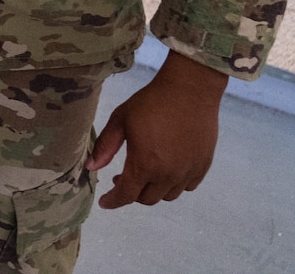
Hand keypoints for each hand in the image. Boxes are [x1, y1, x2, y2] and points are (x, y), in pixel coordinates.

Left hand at [88, 49, 226, 208]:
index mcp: (144, 164)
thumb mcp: (120, 120)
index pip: (126, 195)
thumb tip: (91, 167)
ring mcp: (188, 172)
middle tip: (122, 178)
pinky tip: (167, 169)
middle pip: (147, 199)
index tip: (105, 202)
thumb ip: (105, 146)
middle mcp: (168, 175)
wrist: (189, 91)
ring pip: (168, 195)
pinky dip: (174, 184)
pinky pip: (187, 186)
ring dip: (153, 190)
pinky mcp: (203, 166)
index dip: (113, 201)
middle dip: (132, 193)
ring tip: (145, 173)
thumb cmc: (151, 103)